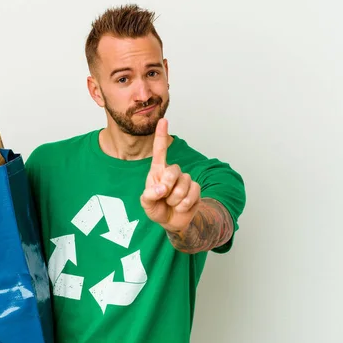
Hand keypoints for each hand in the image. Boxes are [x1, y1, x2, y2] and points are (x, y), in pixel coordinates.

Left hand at [140, 118, 200, 232]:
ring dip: (175, 200)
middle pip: (173, 171)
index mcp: (158, 171)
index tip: (163, 120)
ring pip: (182, 186)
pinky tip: (181, 207)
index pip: (160, 151)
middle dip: (167, 187)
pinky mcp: (195, 189)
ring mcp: (185, 179)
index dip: (161, 135)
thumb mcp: (147, 204)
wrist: (172, 222)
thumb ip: (149, 196)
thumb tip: (162, 189)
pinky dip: (184, 205)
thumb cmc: (157, 209)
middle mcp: (172, 172)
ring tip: (171, 203)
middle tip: (164, 196)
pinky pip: (192, 194)